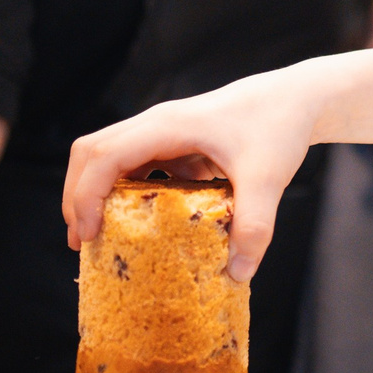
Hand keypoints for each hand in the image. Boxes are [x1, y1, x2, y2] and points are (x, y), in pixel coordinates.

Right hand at [63, 68, 330, 280]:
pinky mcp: (173, 142)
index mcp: (168, 126)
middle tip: (82, 241)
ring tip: (100, 237)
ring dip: (97, 193)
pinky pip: (135, 164)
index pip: (104, 155)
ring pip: (108, 157)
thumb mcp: (268, 180)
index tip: (87, 235)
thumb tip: (236, 274)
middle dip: (78, 195)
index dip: (85, 194)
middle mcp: (156, 124)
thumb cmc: (278, 127)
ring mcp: (162, 131)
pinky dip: (127, 191)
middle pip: (90, 152)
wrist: (295, 98)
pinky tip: (144, 222)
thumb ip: (254, 226)